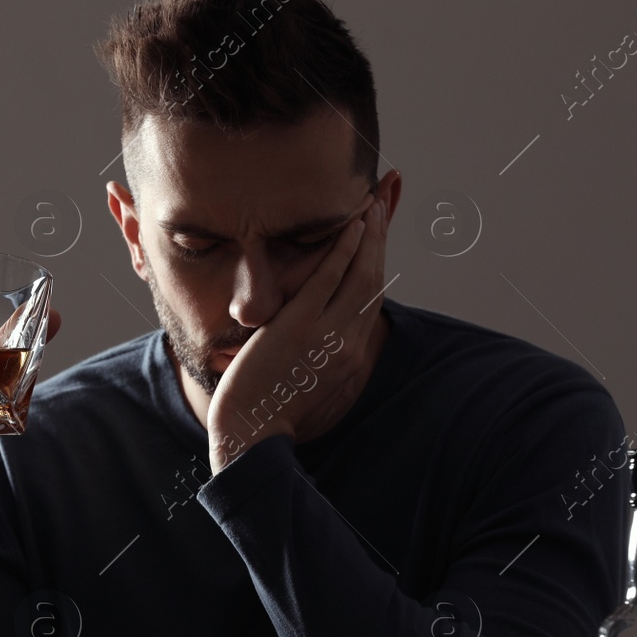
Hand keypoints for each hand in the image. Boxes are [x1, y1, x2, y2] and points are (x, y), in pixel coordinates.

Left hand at [206, 182, 392, 473]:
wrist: (251, 437)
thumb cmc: (269, 412)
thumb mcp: (306, 382)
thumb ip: (316, 354)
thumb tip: (315, 338)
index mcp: (350, 357)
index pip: (371, 298)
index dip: (379, 260)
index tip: (381, 232)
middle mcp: (348, 345)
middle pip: (373, 279)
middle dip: (382, 236)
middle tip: (385, 199)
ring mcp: (326, 335)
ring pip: (359, 275)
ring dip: (369, 233)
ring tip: (372, 201)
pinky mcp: (299, 328)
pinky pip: (328, 280)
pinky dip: (342, 249)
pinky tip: (350, 225)